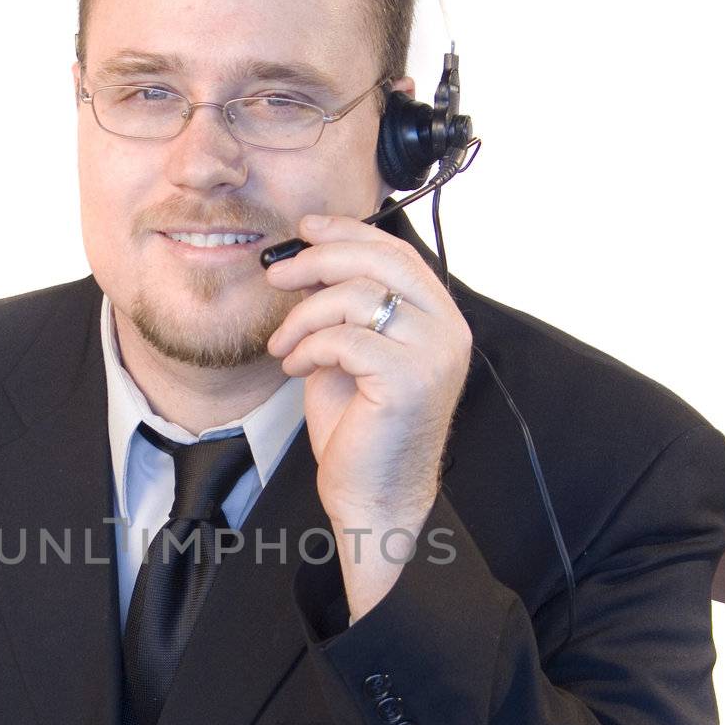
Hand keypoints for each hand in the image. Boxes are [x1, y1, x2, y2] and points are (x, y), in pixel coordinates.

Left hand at [265, 213, 471, 536]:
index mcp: (439, 319)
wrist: (373, 496)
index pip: (397, 253)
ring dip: (303, 315)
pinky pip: (343, 338)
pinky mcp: (407, 380)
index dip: (348, 232)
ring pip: (355, 296)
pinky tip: (296, 368)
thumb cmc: (361, 430)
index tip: (305, 228)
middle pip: (379, 261)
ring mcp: (432, 355)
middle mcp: (446, 331)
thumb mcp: (351, 352)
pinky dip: (308, 348)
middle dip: (318, 258)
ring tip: (284, 344)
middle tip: (277, 274)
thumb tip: (309, 259)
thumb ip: (346, 307)